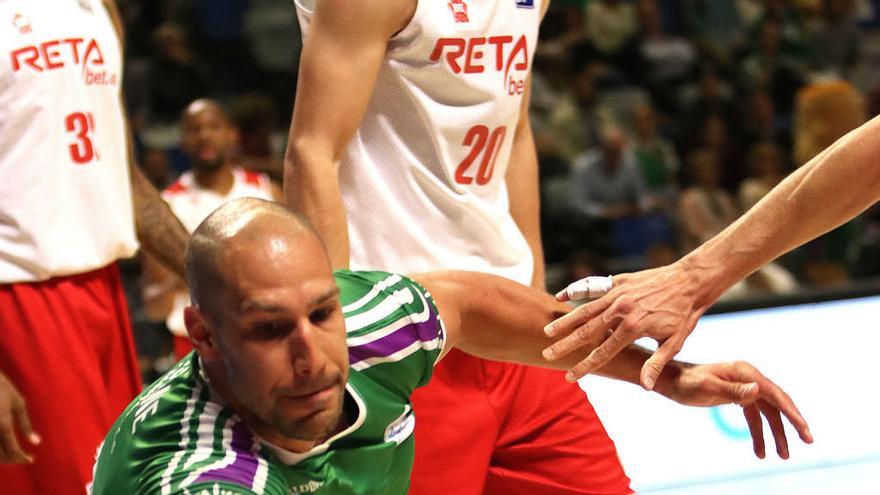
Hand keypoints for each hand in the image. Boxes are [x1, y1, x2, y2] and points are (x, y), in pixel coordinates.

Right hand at [0, 373, 39, 463]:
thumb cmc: (3, 389)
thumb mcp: (18, 404)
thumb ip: (25, 425)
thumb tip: (36, 442)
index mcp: (3, 424)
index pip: (12, 449)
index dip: (21, 458)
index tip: (30, 460)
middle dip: (12, 460)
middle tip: (24, 459)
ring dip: (2, 458)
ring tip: (14, 455)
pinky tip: (4, 448)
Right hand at [543, 261, 705, 387]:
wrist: (692, 280)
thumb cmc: (685, 313)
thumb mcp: (674, 342)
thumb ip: (656, 364)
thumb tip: (645, 386)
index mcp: (633, 328)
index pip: (603, 353)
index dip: (585, 367)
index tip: (570, 377)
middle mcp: (621, 310)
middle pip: (586, 331)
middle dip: (565, 345)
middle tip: (548, 354)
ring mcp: (618, 294)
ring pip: (585, 309)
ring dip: (565, 321)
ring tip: (548, 331)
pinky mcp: (618, 281)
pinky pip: (592, 288)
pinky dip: (575, 293)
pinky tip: (560, 297)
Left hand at [654, 361, 812, 458]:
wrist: (672, 381)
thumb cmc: (687, 383)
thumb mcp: (708, 388)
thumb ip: (733, 391)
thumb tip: (759, 390)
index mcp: (746, 372)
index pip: (775, 394)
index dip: (792, 413)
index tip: (804, 430)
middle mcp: (749, 378)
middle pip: (777, 404)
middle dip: (792, 424)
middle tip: (808, 442)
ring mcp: (745, 387)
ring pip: (767, 414)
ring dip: (775, 434)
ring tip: (783, 456)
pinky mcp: (738, 397)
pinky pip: (754, 417)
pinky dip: (758, 433)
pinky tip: (760, 451)